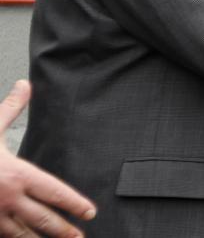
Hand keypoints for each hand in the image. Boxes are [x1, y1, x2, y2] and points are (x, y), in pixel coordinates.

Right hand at [0, 80, 95, 236]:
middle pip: (43, 219)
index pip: (55, 192)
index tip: (90, 211)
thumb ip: (11, 108)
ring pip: (23, 234)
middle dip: (63, 229)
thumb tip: (25, 85)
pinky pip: (2, 236)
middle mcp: (7, 197)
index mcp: (16, 173)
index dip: (74, 203)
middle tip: (80, 236)